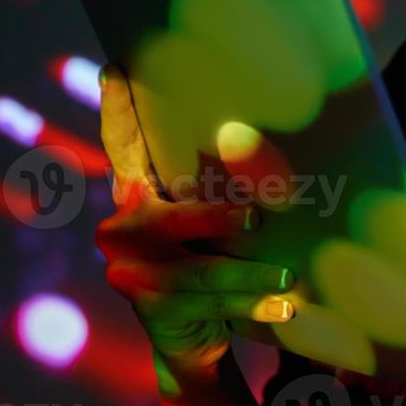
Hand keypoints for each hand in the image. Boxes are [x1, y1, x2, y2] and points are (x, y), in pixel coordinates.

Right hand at [94, 65, 294, 397]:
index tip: (116, 70)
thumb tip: (260, 134)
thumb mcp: (214, 217)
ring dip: (248, 276)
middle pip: (169, 218)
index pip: (125, 148)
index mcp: (139, 194)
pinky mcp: (151, 308)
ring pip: (199, 269)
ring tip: (289, 279)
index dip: (117, 113)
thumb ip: (219, 181)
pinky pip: (210, 305)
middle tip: (256, 220)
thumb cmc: (212, 253)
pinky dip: (252, 306)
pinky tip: (285, 309)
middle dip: (213, 220)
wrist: (192, 336)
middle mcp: (125, 228)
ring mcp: (131, 271)